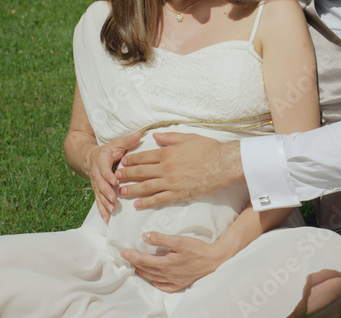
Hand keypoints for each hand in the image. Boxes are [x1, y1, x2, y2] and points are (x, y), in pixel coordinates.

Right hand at [86, 132, 141, 222]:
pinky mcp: (97, 191)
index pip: (103, 167)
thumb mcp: (116, 144)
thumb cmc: (107, 151)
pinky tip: (107, 219)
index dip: (107, 174)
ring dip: (105, 202)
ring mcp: (96, 183)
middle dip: (106, 191)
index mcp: (101, 160)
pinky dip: (102, 210)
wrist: (89, 157)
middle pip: (100, 183)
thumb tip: (140, 134)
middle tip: (114, 198)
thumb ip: (127, 141)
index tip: (114, 180)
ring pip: (99, 194)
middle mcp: (96, 172)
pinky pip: (98, 201)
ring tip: (112, 210)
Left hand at [116, 132, 242, 209]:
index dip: (131, 160)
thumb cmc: (208, 149)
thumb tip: (155, 135)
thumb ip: (169, 137)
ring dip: (132, 189)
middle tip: (116, 177)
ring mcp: (171, 182)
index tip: (122, 162)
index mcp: (167, 153)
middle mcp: (166, 168)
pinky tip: (138, 204)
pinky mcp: (179, 194)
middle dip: (126, 175)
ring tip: (122, 191)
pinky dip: (147, 202)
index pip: (143, 157)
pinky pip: (159, 199)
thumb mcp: (188, 137)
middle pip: (141, 172)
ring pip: (146, 187)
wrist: (223, 165)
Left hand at [121, 232, 228, 291]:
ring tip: (136, 268)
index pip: (144, 260)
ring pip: (154, 278)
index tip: (124, 254)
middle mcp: (168, 274)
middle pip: (147, 270)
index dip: (133, 257)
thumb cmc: (198, 249)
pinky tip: (154, 280)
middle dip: (136, 264)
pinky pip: (165, 286)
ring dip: (143, 273)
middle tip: (127, 260)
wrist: (214, 260)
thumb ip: (161, 239)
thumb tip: (145, 237)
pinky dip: (157, 283)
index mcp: (166, 263)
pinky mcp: (181, 284)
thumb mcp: (179, 240)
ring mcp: (174, 280)